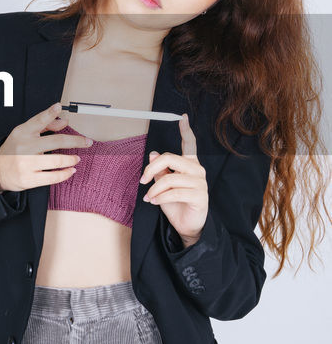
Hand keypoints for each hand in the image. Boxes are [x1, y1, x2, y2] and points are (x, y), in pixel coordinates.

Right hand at [0, 102, 92, 192]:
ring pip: (56, 161)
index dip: (50, 112)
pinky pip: (53, 177)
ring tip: (77, 158)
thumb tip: (64, 121)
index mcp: (23, 133)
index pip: (38, 120)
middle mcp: (25, 147)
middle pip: (56, 141)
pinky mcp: (30, 179)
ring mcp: (27, 164)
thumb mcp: (25, 133)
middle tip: (87, 141)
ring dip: (71, 159)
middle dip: (76, 141)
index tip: (59, 106)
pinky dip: (65, 174)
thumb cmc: (14, 150)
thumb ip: (45, 126)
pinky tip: (71, 170)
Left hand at [139, 113, 208, 245]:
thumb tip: (153, 154)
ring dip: (154, 189)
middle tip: (142, 180)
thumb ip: (160, 170)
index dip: (186, 130)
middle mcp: (197, 170)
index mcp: (190, 164)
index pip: (190, 144)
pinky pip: (174, 193)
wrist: (186, 226)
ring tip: (149, 197)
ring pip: (170, 178)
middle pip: (170, 158)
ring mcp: (200, 183)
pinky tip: (154, 202)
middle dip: (151, 168)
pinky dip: (160, 197)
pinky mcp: (199, 196)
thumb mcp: (163, 185)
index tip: (182, 117)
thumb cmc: (175, 205)